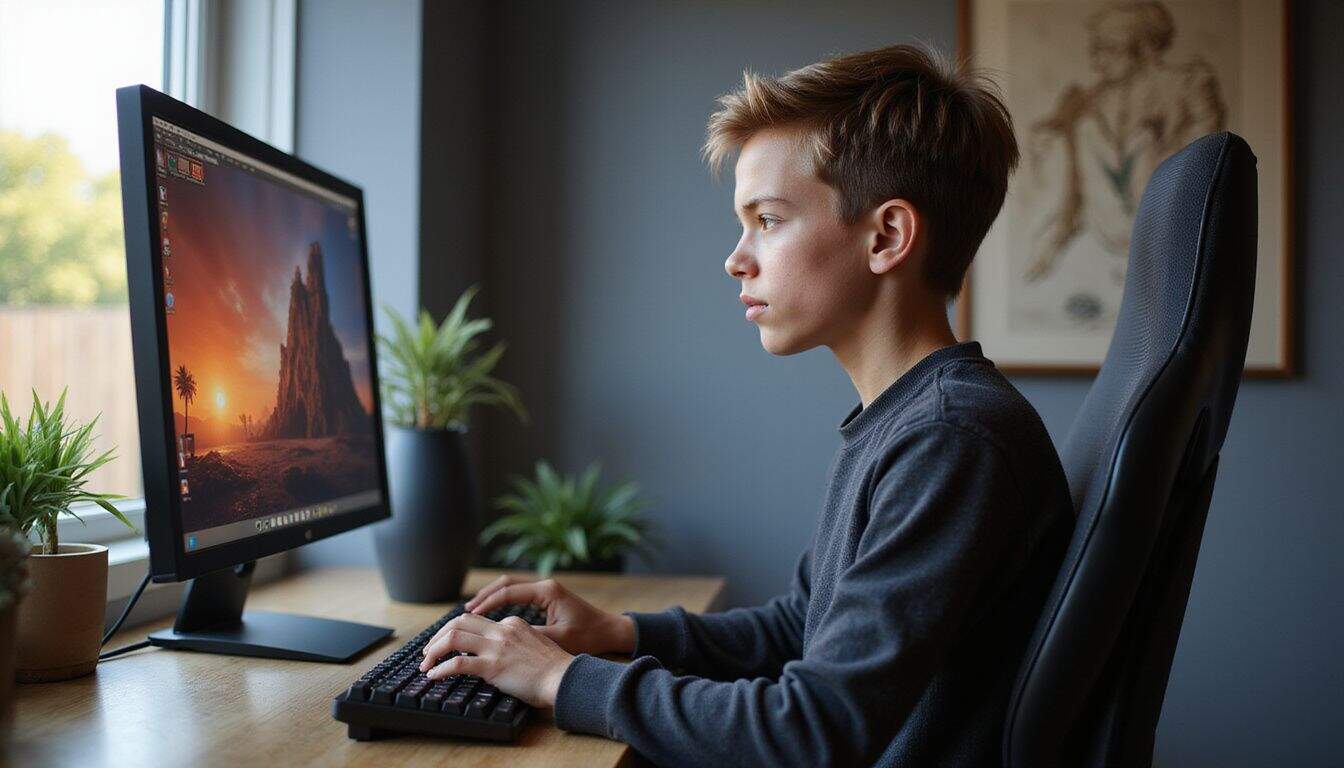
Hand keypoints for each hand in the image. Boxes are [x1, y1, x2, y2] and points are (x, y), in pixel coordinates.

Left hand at [418, 612, 572, 707]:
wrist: (564, 678)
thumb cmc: (554, 668)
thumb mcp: (535, 644)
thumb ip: (516, 642)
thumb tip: (500, 652)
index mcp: (512, 624)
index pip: (475, 621)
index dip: (455, 631)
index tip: (446, 643)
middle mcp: (502, 630)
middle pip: (458, 622)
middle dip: (438, 636)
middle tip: (428, 651)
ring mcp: (496, 647)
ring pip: (453, 638)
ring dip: (434, 650)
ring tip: (425, 664)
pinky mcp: (493, 666)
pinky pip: (457, 663)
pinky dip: (440, 669)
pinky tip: (433, 676)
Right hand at [461, 575, 635, 656]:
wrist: (610, 632)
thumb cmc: (588, 637)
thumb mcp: (558, 640)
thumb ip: (531, 636)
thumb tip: (502, 639)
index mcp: (547, 591)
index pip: (509, 591)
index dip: (487, 603)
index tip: (470, 614)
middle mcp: (545, 585)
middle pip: (506, 583)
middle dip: (485, 596)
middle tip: (466, 611)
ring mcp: (546, 590)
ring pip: (511, 586)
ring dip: (492, 597)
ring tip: (473, 611)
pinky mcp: (547, 597)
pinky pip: (519, 594)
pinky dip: (503, 601)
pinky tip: (492, 614)